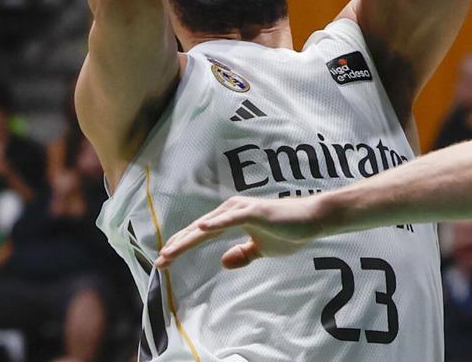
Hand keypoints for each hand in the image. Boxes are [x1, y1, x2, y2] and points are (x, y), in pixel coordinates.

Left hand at [155, 194, 326, 268]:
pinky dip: (216, 225)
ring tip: (170, 251)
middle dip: (178, 246)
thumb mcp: (262, 250)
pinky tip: (201, 230)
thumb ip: (242, 255)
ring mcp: (243, 209)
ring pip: (208, 226)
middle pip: (198, 231)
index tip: (164, 261)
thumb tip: (222, 261)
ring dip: (188, 239)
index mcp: (232, 219)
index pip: (201, 235)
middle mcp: (232, 210)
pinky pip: (231, 219)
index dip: (182, 247)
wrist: (313, 221)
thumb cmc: (290, 231)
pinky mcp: (254, 212)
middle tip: (158, 261)